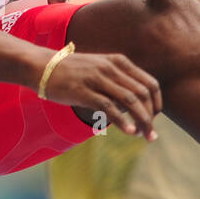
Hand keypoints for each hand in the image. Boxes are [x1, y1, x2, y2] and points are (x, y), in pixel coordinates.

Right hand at [40, 51, 160, 139]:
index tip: (154, 119)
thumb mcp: (99, 69)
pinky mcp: (83, 91)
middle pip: (142, 94)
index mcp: (118, 62)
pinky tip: (129, 131)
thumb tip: (132, 106)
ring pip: (129, 100)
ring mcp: (97, 79)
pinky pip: (109, 107)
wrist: (42, 66)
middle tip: (152, 135)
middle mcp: (111, 68)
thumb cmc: (71, 71)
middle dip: (151, 117)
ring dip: (141, 120)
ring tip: (144, 136)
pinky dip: (122, 121)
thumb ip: (116, 82)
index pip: (149, 84)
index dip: (157, 103)